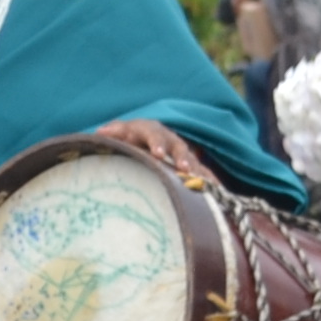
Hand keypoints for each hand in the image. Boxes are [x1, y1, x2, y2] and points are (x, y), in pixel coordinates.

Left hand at [95, 117, 209, 183]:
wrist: (142, 135)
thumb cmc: (128, 136)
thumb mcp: (119, 132)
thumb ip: (113, 132)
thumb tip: (101, 133)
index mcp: (151, 130)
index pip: (154, 135)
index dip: (157, 144)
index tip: (158, 154)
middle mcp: (169, 139)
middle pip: (177, 147)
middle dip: (181, 158)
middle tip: (184, 169)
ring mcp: (181, 151)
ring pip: (192, 159)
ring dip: (198, 171)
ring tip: (207, 183)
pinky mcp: (189, 163)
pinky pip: (202, 170)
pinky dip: (210, 179)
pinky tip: (218, 190)